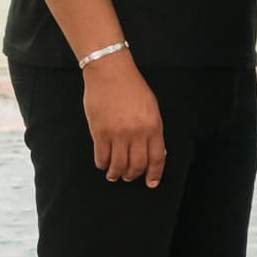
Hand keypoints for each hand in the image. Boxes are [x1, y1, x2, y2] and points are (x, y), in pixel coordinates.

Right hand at [83, 51, 165, 187]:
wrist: (111, 73)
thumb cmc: (132, 88)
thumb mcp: (151, 109)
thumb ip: (153, 130)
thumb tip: (153, 152)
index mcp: (153, 127)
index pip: (157, 158)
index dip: (154, 174)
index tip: (151, 183)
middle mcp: (137, 133)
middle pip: (137, 165)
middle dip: (133, 175)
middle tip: (129, 177)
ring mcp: (117, 134)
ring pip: (118, 165)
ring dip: (116, 174)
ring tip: (114, 175)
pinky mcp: (99, 132)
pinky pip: (101, 157)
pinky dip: (102, 164)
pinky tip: (103, 164)